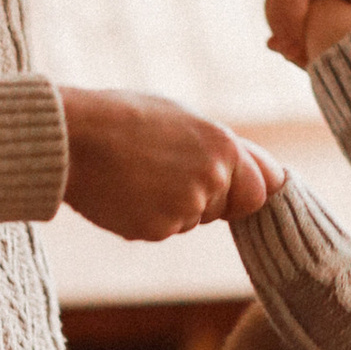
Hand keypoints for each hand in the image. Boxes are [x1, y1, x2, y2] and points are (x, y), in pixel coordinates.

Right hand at [61, 88, 281, 241]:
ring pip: (191, 221)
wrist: (72, 137)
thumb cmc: (125, 119)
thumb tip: (278, 179)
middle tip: (159, 169)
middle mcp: (212, 179)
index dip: (235, 188)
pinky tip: (124, 191)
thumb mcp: (184, 120)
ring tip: (136, 174)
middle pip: (223, 209)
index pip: (259, 191)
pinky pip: (162, 231)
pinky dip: (145, 217)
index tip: (208, 179)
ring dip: (170, 206)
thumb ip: (228, 151)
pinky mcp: (157, 230)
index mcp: (224, 146)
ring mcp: (186, 208)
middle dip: (202, 199)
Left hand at [253, 0, 350, 66]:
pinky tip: (293, 10)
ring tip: (280, 23)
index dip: (347, 60)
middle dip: (321, 48)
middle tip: (278, 46)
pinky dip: (322, 19)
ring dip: (318, 32)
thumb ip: (287, 17)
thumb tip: (289, 54)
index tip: (309, 66)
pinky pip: (349, 15)